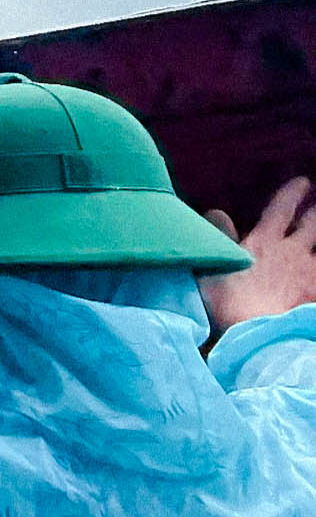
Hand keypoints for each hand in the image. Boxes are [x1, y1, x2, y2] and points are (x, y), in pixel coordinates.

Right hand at [200, 177, 315, 335]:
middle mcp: (292, 252)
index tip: (303, 183)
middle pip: (311, 225)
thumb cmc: (227, 303)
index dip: (293, 193)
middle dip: (314, 214)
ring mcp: (309, 273)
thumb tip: (216, 212)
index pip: (282, 208)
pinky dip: (315, 277)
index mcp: (264, 242)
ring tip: (314, 244)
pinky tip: (313, 282)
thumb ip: (218, 237)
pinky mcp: (314, 294)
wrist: (257, 333)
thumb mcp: (211, 268)